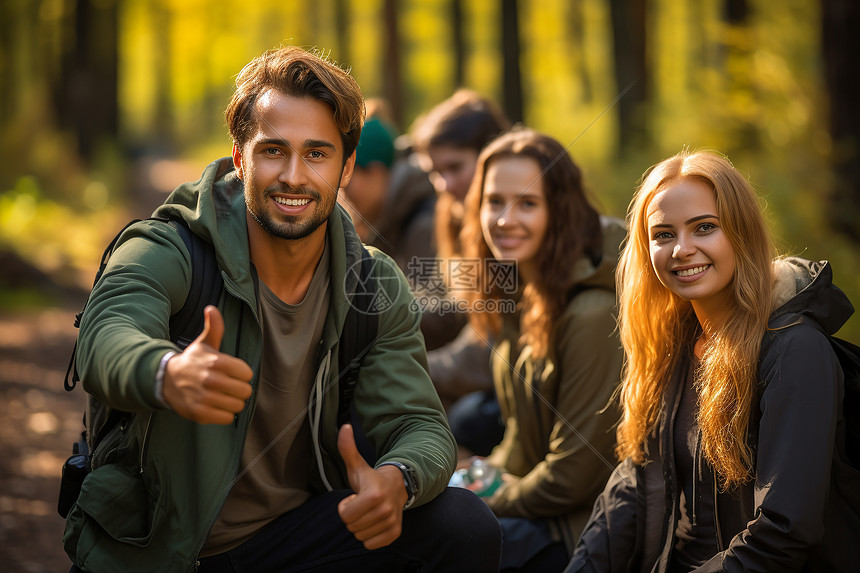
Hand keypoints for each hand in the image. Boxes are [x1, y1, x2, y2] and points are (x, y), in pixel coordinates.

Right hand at [162, 305, 252, 423]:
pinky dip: (224, 414)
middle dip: (239, 389)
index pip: (247, 373)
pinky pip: (226, 418)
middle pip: (245, 391)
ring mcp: (205, 398)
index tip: (233, 373)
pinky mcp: (200, 413)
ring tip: (223, 396)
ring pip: (237, 406)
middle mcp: (211, 380)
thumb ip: (214, 327)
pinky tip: (216, 406)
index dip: (242, 374)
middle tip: (229, 386)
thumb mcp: (204, 343)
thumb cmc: (192, 361)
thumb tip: (212, 309)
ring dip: (233, 402)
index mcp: (216, 362)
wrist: (166, 380)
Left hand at [337, 424, 407, 548]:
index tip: (354, 497)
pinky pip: (370, 545)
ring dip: (361, 525)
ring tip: (369, 511)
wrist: (397, 486)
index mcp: (373, 494)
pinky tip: (375, 521)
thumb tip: (343, 427)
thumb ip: (347, 448)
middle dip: (353, 516)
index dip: (345, 506)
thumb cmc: (371, 478)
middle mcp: (385, 510)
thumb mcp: (357, 465)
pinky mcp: (394, 533)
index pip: (344, 515)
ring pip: (360, 536)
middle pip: (351, 526)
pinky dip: (370, 536)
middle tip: (362, 504)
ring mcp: (391, 522)